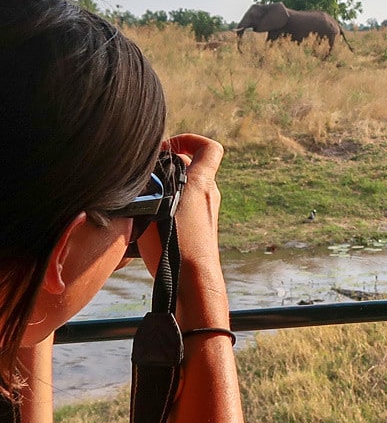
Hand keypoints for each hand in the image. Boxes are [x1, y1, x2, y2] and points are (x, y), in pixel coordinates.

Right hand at [135, 134, 223, 278]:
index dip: (190, 140)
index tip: (167, 147)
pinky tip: (143, 224)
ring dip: (163, 192)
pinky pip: (181, 213)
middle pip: (191, 169)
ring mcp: (205, 215)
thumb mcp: (160, 205)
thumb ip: (152, 184)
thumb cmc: (177, 244)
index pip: (210, 148)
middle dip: (167, 168)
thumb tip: (140, 173)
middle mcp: (208, 196)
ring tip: (140, 201)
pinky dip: (164, 212)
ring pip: (183, 192)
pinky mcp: (198, 233)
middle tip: (144, 176)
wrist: (192, 282)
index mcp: (202, 182)